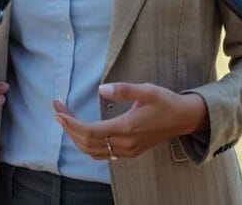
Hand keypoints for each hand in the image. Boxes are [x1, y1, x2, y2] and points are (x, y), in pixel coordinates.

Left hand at [52, 83, 206, 160]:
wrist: (183, 119)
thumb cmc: (165, 101)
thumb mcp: (147, 90)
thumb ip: (124, 89)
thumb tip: (101, 88)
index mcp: (128, 127)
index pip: (91, 132)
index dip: (71, 124)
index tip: (58, 112)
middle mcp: (126, 143)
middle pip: (87, 143)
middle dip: (69, 128)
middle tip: (58, 111)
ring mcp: (128, 150)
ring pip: (93, 152)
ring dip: (76, 138)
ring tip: (65, 120)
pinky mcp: (130, 152)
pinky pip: (103, 154)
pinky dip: (87, 145)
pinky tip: (82, 132)